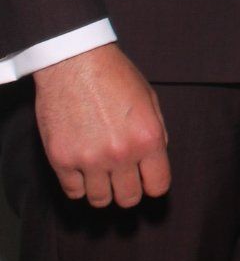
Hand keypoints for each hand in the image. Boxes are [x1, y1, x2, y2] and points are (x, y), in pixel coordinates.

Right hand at [33, 43, 169, 208]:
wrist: (74, 60)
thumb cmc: (114, 75)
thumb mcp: (150, 99)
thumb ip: (157, 132)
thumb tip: (155, 161)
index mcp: (148, 138)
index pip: (157, 186)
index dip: (152, 184)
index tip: (145, 179)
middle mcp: (121, 154)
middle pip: (128, 198)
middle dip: (128, 190)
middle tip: (121, 177)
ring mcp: (89, 159)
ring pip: (100, 200)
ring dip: (102, 189)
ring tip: (100, 173)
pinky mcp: (61, 159)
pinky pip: (73, 191)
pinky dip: (78, 184)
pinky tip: (80, 169)